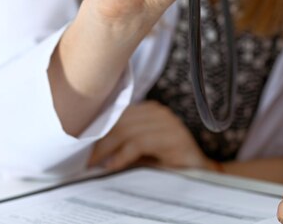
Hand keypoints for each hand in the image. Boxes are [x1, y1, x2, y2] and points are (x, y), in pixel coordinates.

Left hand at [88, 101, 214, 170]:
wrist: (201, 171)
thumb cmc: (168, 162)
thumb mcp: (142, 150)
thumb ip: (123, 144)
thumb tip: (92, 151)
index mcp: (150, 111)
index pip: (118, 115)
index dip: (98, 130)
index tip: (81, 147)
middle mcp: (158, 112)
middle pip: (120, 122)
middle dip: (99, 142)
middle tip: (83, 160)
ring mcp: (167, 122)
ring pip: (127, 130)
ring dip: (107, 149)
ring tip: (94, 164)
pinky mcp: (173, 137)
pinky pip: (140, 143)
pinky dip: (123, 155)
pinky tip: (112, 165)